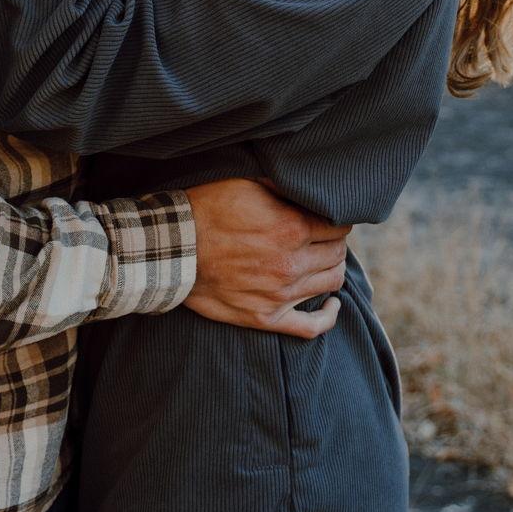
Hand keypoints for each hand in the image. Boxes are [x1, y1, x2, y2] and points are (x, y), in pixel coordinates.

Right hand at [183, 179, 350, 339]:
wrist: (174, 249)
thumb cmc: (208, 211)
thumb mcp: (247, 184)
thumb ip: (283, 187)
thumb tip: (306, 187)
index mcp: (293, 228)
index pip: (338, 227)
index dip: (336, 220)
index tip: (327, 219)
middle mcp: (292, 263)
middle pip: (337, 254)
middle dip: (335, 243)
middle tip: (324, 238)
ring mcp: (281, 294)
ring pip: (331, 282)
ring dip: (332, 269)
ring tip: (322, 261)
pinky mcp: (266, 317)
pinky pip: (311, 327)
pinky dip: (328, 317)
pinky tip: (332, 306)